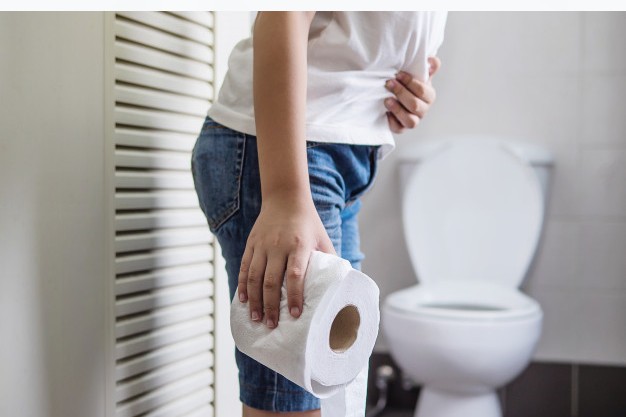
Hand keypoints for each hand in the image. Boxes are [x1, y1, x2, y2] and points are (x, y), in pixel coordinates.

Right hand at [237, 196, 334, 328]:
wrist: (285, 198)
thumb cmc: (309, 223)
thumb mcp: (322, 239)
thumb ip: (330, 261)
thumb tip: (342, 286)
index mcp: (299, 245)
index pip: (295, 274)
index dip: (295, 296)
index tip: (296, 315)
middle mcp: (278, 245)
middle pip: (271, 280)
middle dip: (271, 306)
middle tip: (272, 325)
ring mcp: (262, 244)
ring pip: (254, 277)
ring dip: (255, 300)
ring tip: (256, 318)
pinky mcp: (251, 243)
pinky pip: (244, 267)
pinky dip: (243, 285)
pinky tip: (243, 300)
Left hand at [384, 56, 441, 132]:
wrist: (394, 93)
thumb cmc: (407, 83)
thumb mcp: (418, 73)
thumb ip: (428, 66)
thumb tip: (431, 61)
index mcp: (429, 96)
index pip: (423, 91)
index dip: (410, 82)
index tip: (398, 74)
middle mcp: (423, 110)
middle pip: (415, 105)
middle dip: (401, 93)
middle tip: (389, 83)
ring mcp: (413, 120)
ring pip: (410, 121)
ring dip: (397, 109)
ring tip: (386, 100)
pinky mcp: (401, 128)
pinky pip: (399, 129)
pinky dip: (392, 122)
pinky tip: (386, 113)